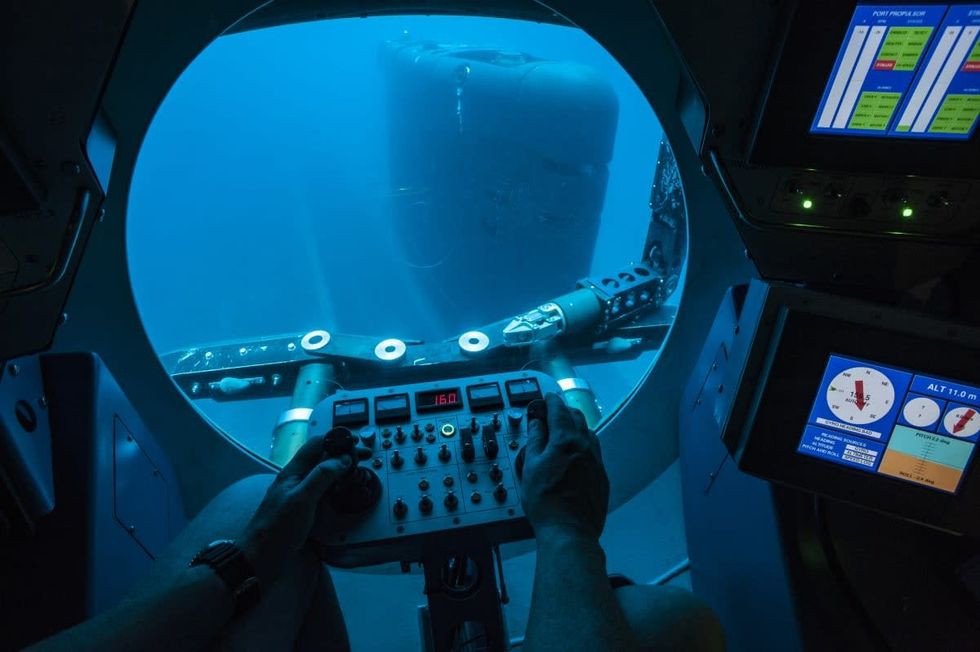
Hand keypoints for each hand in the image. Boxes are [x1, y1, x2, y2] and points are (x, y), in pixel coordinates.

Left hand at [238, 436, 367, 585]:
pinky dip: (336, 487)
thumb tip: (342, 458)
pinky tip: (343, 493)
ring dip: (340, 470)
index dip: (336, 440)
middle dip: (342, 454)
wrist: (260, 560)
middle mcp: (296, 480)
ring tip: (357, 472)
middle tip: (363, 458)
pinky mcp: (303, 510)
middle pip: (321, 458)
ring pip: (323, 475)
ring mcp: (299, 495)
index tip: (356, 443)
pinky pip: (322, 492)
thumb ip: (321, 476)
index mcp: (293, 472)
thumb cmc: (276, 530)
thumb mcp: (302, 499)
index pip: (316, 444)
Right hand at [519, 393, 608, 541]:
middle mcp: (585, 447)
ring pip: (589, 434)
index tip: (548, 397)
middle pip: (577, 418)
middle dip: (565, 410)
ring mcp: (596, 462)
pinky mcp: (602, 477)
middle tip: (554, 411)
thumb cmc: (545, 502)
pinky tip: (577, 453)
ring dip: (577, 427)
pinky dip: (585, 444)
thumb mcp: (530, 467)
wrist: (569, 530)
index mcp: (565, 441)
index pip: (559, 411)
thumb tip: (537, 422)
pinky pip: (594, 452)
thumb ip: (535, 440)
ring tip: (566, 430)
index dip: (552, 401)